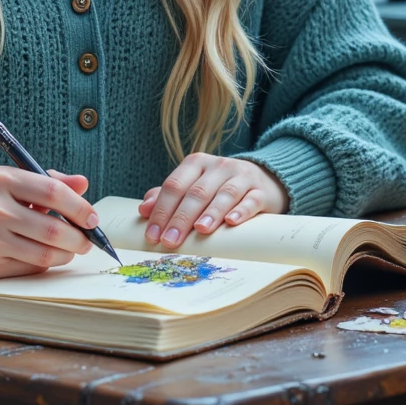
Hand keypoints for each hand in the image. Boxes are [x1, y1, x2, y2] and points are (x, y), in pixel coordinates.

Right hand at [0, 167, 97, 280]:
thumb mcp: (6, 182)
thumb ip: (46, 182)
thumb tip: (83, 184)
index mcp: (1, 179)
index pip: (53, 192)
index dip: (80, 207)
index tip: (93, 218)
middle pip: (53, 229)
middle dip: (79, 238)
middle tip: (87, 241)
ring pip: (45, 254)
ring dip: (66, 255)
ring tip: (70, 250)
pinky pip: (29, 268)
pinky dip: (45, 264)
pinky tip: (45, 257)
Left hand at [138, 154, 288, 248]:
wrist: (261, 179)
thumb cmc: (218, 187)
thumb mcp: (192, 185)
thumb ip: (168, 195)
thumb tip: (144, 209)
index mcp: (196, 163)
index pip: (174, 185)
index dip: (161, 210)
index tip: (153, 235)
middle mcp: (218, 166)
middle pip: (196, 192)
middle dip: (181, 218)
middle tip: (170, 241)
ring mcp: (241, 177)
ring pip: (224, 194)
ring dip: (211, 213)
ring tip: (200, 230)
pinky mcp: (260, 191)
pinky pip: (251, 200)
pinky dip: (241, 211)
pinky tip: (232, 222)